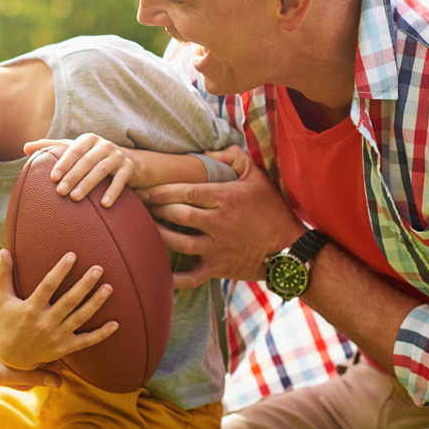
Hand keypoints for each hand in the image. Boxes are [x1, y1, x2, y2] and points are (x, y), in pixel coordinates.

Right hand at [0, 249, 117, 370]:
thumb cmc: (9, 322)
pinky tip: (115, 323)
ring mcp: (56, 337)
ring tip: (109, 288)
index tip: (72, 255)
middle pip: (68, 301)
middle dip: (84, 285)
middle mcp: (44, 323)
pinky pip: (86, 341)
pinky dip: (101, 334)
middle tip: (98, 268)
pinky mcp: (65, 348)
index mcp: (31, 309)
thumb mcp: (4, 300)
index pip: (47, 286)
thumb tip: (3, 250)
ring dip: (95, 303)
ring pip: (80, 318)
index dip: (60, 271)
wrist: (11, 357)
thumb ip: (4, 275)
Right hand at [0, 276, 62, 389]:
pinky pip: (9, 382)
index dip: (22, 331)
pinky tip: (52, 384)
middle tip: (56, 370)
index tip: (45, 331)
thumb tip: (9, 253)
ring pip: (8, 379)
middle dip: (31, 370)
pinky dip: (29, 383)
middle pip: (4, 366)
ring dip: (34, 379)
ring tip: (58, 381)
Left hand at [24, 134, 135, 206]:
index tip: (53, 177)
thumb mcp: (75, 150)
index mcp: (89, 139)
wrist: (128, 163)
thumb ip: (52, 147)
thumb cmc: (93, 157)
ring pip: (101, 170)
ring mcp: (118, 156)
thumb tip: (25, 147)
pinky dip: (112, 192)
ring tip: (75, 198)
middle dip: (73, 177)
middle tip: (60, 192)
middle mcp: (104, 145)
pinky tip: (104, 204)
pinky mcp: (129, 169)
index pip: (74, 149)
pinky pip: (120, 181)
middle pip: (87, 161)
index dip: (64, 163)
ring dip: (88, 184)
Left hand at [135, 145, 305, 288]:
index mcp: (225, 198)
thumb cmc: (272, 210)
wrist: (290, 248)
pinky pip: (191, 277)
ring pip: (179, 243)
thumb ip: (234, 156)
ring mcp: (217, 248)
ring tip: (142, 229)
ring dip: (158, 236)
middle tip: (138, 206)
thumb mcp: (257, 176)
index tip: (146, 190)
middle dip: (155, 210)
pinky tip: (157, 273)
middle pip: (177, 215)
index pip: (186, 192)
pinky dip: (173, 279)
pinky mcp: (218, 268)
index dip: (162, 191)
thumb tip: (209, 150)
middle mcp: (218, 223)